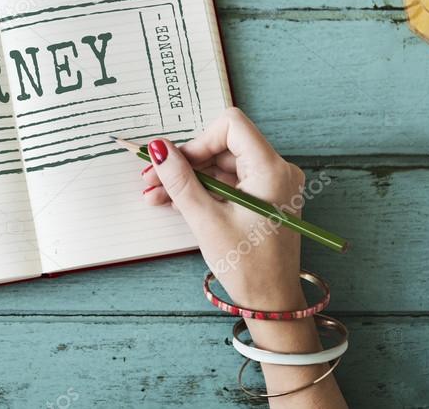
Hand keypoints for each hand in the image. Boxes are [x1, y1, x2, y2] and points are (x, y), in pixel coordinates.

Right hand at [141, 107, 306, 310]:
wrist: (271, 303)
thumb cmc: (247, 266)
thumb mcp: (206, 220)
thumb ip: (180, 179)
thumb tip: (159, 148)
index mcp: (271, 170)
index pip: (231, 126)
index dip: (198, 140)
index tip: (175, 163)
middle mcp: (276, 171)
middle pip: (222, 146)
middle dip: (186, 162)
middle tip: (152, 179)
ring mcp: (271, 185)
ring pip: (221, 165)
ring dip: (188, 178)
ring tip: (156, 195)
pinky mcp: (263, 199)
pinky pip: (228, 183)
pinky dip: (202, 190)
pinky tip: (175, 202)